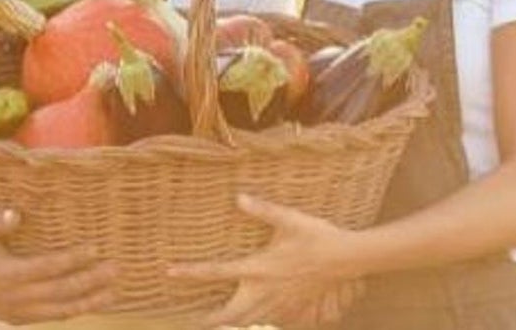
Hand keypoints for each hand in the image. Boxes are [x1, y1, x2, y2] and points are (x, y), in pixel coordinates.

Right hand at [0, 209, 116, 323]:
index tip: (94, 248)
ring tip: (114, 292)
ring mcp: (17, 310)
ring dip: (88, 301)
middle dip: (89, 281)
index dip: (71, 260)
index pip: (46, 267)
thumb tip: (15, 214)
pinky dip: (72, 311)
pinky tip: (92, 303)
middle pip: (59, 291)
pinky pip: (50, 316)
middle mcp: (15, 296)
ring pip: (58, 309)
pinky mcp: (17, 317)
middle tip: (115, 269)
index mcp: (6, 273)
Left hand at [168, 194, 361, 327]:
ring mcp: (279, 304)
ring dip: (231, 324)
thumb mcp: (288, 218)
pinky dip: (257, 323)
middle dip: (209, 321)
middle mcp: (265, 291)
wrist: (345, 259)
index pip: (217, 272)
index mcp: (258, 268)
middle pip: (230, 315)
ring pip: (249, 322)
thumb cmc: (316, 236)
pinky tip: (254, 319)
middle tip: (192, 322)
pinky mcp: (293, 309)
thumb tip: (239, 197)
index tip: (170, 272)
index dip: (190, 272)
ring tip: (215, 324)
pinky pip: (270, 321)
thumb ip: (263, 209)